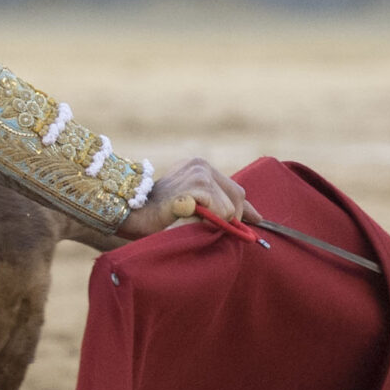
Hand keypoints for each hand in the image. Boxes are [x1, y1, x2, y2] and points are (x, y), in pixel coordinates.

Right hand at [115, 155, 254, 240]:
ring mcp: (199, 173)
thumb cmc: (158, 216)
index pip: (234, 188)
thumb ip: (218, 206)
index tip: (257, 219)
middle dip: (230, 216)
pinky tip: (188, 218)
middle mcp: (200, 165)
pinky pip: (222, 212)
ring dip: (217, 221)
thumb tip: (255, 216)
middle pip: (238, 196)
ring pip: (230, 207)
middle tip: (206, 224)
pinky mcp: (198, 185)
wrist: (133, 215)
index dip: (244, 207)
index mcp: (198, 166)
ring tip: (189, 219)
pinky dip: (211, 222)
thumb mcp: (193, 206)